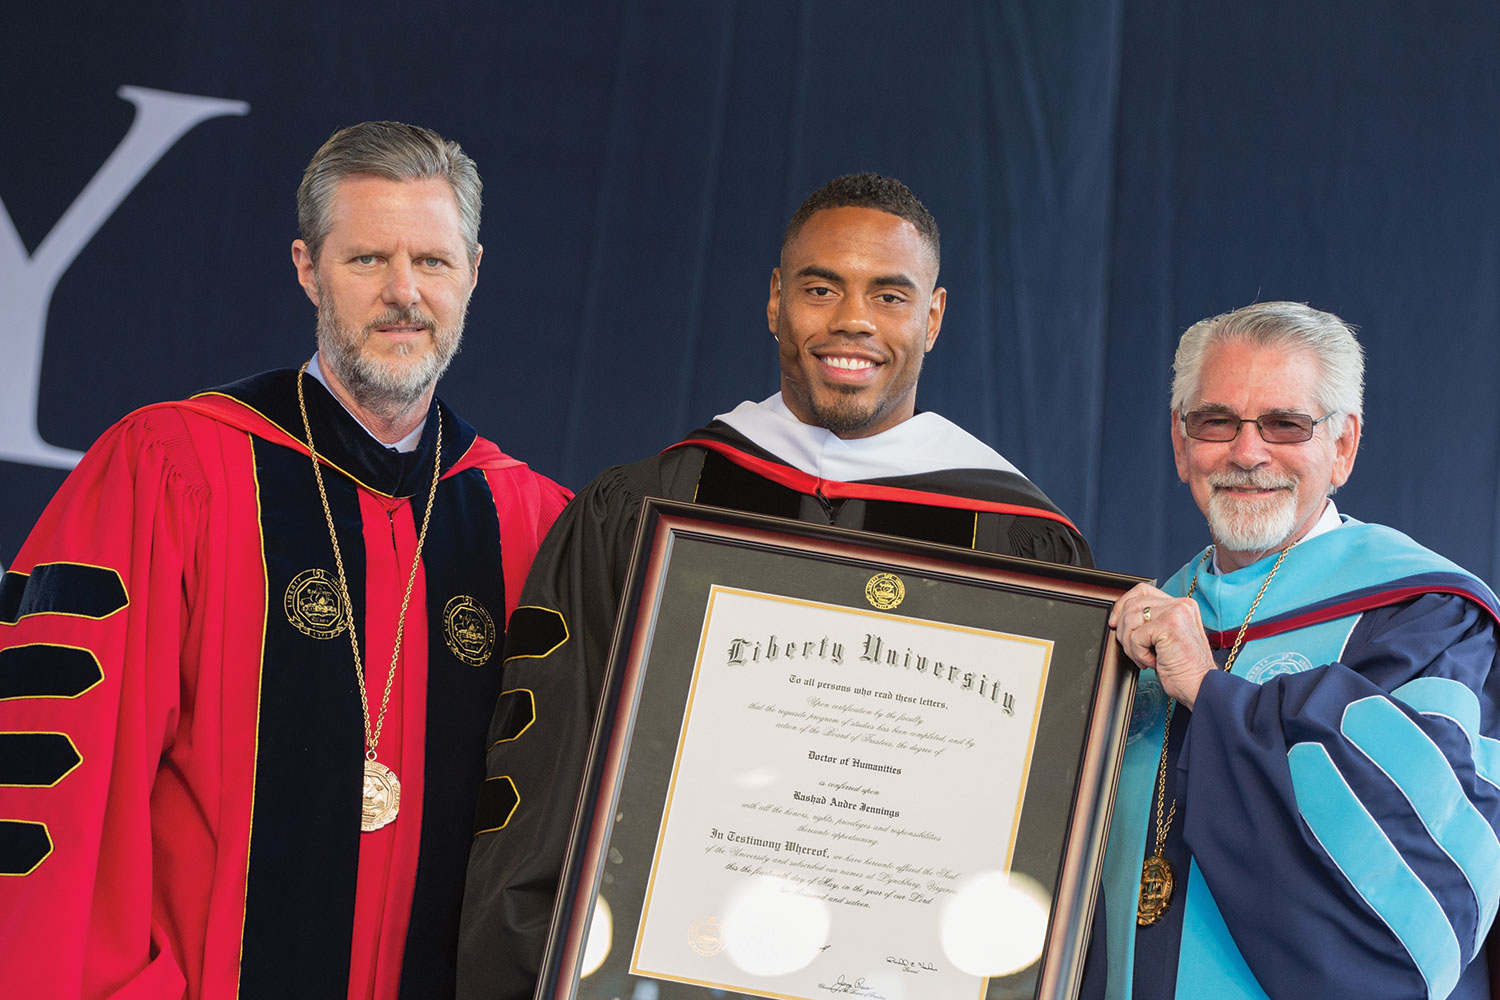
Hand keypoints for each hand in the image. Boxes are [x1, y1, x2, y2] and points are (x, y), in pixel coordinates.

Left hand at [1108, 582, 1218, 708]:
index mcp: (1181, 605)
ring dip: (1131, 646)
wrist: (1201, 687)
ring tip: (1147, 658)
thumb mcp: (1166, 638)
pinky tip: (1154, 662)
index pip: (1142, 591)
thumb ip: (1151, 621)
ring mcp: (1175, 613)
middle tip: (1135, 650)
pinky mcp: (1169, 625)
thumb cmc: (1183, 668)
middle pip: (1132, 605)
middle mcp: (1180, 604)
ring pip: (1130, 620)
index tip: (1114, 622)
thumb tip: (1119, 616)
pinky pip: (1135, 636)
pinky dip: (1138, 654)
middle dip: (1124, 631)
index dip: (1123, 605)